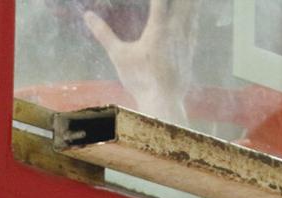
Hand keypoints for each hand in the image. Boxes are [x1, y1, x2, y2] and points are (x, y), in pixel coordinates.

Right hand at [84, 0, 196, 122]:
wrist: (163, 102)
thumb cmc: (140, 79)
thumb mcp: (118, 56)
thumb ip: (104, 34)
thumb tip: (87, 15)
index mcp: (158, 29)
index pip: (159, 1)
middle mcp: (175, 32)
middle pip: (183, 4)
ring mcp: (185, 43)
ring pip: (192, 15)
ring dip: (190, 4)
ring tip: (192, 0)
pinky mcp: (190, 54)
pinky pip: (194, 31)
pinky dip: (193, 20)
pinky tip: (194, 19)